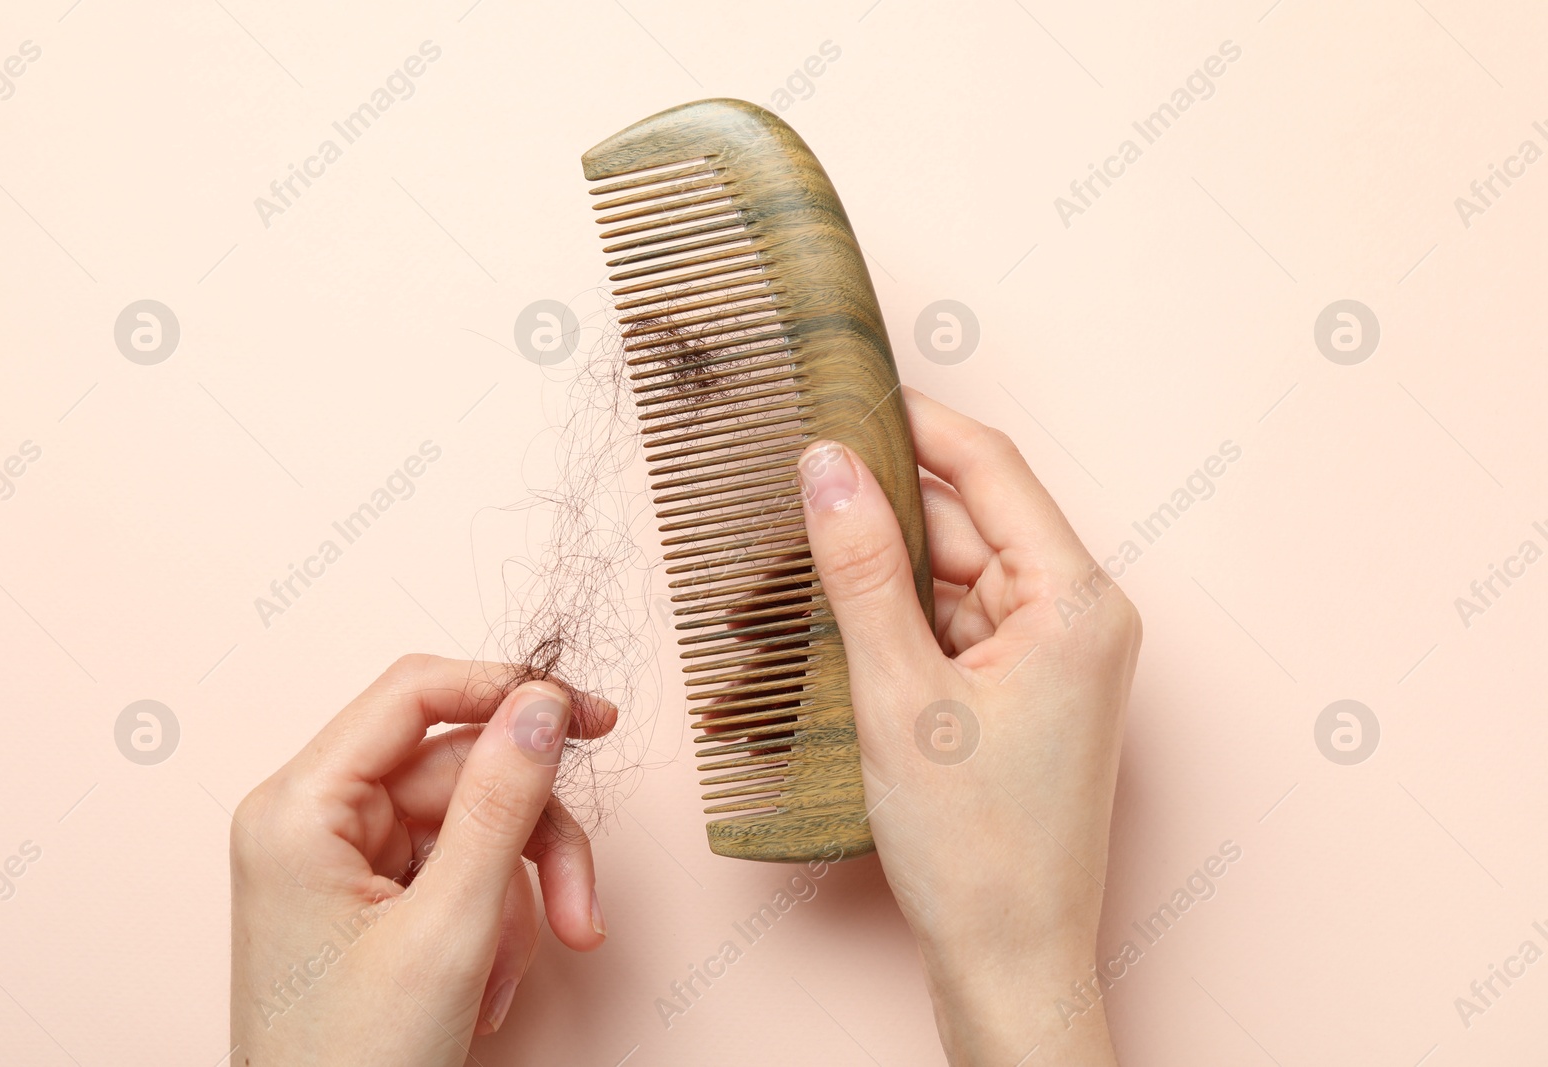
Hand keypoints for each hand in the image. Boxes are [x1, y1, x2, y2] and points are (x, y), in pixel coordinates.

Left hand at [229, 655, 614, 1065]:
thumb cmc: (355, 1065)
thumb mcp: (450, 927)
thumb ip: (502, 804)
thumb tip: (541, 705)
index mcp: (299, 808)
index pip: (414, 694)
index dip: (508, 691)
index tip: (587, 717)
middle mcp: (312, 820)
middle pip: (461, 771)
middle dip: (533, 841)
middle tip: (584, 907)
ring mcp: (340, 861)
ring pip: (472, 825)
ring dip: (520, 896)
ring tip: (522, 971)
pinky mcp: (368, 900)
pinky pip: (458, 872)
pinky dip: (494, 923)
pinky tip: (487, 986)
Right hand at [796, 388, 1140, 1065]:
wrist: (1011, 961)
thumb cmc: (974, 847)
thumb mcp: (899, 694)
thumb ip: (860, 570)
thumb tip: (827, 465)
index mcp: (1076, 601)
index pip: (991, 469)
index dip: (915, 424)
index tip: (846, 392)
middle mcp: (1081, 616)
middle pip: (971, 524)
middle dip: (883, 512)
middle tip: (796, 489)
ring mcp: (1058, 655)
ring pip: (957, 577)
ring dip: (884, 575)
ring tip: (801, 577)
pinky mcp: (1031, 691)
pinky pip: (959, 625)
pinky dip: (902, 622)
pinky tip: (842, 632)